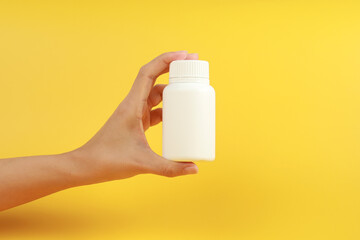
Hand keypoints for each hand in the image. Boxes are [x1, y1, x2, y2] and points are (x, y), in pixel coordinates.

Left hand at [72, 51, 198, 182]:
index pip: (149, 72)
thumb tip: (194, 169)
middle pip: (155, 79)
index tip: (186, 56)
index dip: (167, 60)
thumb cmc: (107, 160)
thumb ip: (170, 168)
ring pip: (155, 94)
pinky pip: (154, 109)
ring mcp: (134, 113)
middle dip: (174, 70)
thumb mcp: (142, 163)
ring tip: (190, 90)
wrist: (86, 166)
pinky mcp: (135, 122)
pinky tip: (177, 114)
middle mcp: (133, 105)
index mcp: (132, 105)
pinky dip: (166, 108)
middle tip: (194, 68)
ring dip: (171, 90)